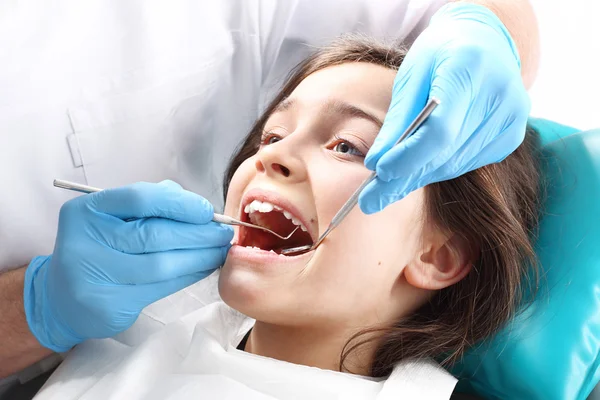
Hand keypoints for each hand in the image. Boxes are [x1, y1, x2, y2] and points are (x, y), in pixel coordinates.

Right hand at [24, 180, 232, 351]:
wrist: (64, 296)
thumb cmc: (101, 248)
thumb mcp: (115, 217)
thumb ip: (153, 203)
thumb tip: (198, 206)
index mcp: (87, 211)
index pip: (140, 199)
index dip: (181, 204)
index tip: (207, 210)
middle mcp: (85, 242)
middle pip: (155, 234)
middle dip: (198, 233)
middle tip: (223, 233)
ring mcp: (94, 277)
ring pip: (162, 264)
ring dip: (200, 257)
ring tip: (219, 250)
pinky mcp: (109, 305)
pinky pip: (162, 287)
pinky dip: (189, 275)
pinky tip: (203, 267)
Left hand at [360, 3, 529, 213]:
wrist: (483, 40)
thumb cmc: (440, 54)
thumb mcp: (410, 76)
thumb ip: (397, 121)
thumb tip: (376, 165)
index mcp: (471, 67)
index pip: (440, 129)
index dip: (408, 156)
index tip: (379, 172)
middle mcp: (501, 93)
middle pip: (447, 151)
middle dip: (406, 175)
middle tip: (371, 198)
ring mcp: (512, 117)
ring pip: (456, 163)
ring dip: (421, 175)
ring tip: (388, 186)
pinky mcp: (512, 135)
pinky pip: (468, 163)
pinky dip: (440, 168)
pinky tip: (420, 166)